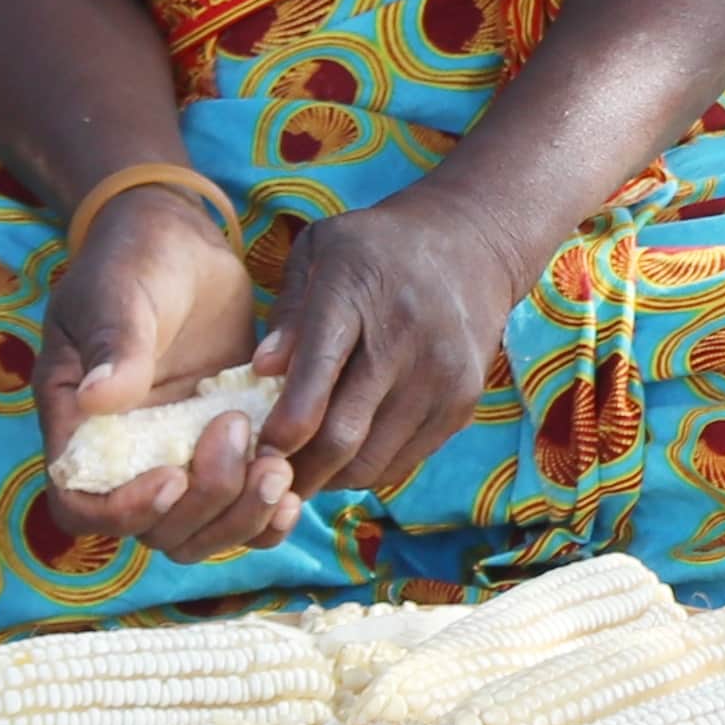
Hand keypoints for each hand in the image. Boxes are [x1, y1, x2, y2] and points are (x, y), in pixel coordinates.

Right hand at [30, 183, 282, 561]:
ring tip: (279, 470)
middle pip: (153, 531)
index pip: (80, 503)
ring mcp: (175, 457)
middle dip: (204, 507)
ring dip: (241, 518)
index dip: (124, 511)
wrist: (180, 243)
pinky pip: (239, 511)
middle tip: (245, 444)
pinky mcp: (222, 450)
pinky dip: (266, 517)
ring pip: (200, 533)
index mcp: (78, 425)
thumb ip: (113, 344)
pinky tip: (293, 491)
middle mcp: (124, 456)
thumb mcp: (115, 292)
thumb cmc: (132, 259)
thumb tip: (98, 399)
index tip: (172, 475)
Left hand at [245, 189, 538, 511]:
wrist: (471, 242)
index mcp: (356, 293)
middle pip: (342, 436)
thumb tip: (260, 372)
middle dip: (296, 471)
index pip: (316, 374)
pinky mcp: (462, 404)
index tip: (254, 451)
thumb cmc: (374, 249)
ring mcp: (441, 376)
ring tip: (303, 469)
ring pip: (371, 462)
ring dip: (329, 477)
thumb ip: (288, 313)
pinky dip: (366, 470)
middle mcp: (405, 339)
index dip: (280, 428)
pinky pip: (402, 463)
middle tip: (266, 482)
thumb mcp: (319, 253)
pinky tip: (346, 455)